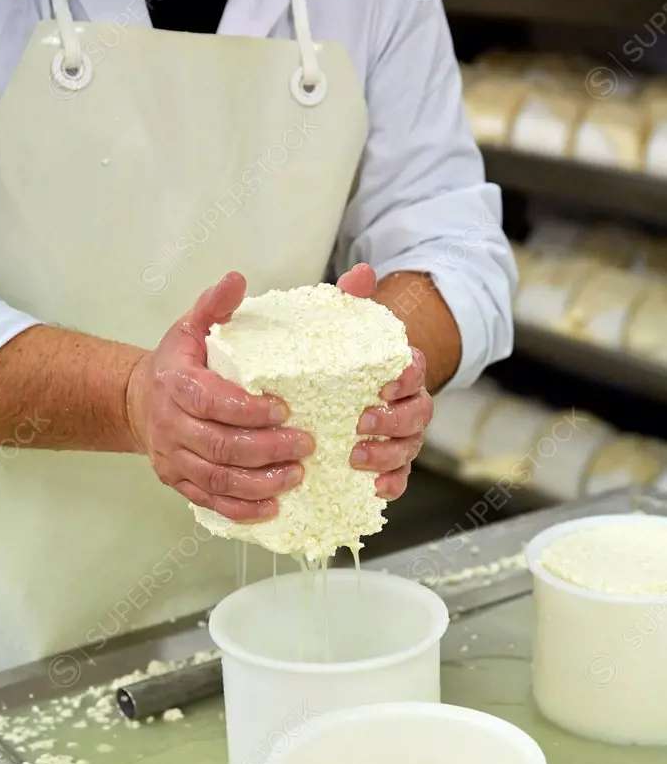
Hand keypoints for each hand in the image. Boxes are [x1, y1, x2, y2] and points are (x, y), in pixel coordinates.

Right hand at [126, 272, 313, 521]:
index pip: (213, 402)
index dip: (249, 410)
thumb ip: (215, 307)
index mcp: (175, 384)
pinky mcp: (178, 482)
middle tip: (305, 445)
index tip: (285, 409)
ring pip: (218, 478)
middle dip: (267, 449)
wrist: (138, 401)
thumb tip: (236, 281)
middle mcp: (170, 425)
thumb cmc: (178, 364)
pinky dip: (242, 508)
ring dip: (260, 482)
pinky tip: (271, 507)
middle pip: (220, 446)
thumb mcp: (191, 327)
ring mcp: (173, 458)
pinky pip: (210, 501)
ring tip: (296, 476)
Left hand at [337, 264, 432, 500]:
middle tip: (361, 424)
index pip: (414, 370)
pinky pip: (401, 476)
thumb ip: (354, 302)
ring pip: (409, 446)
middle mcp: (409, 402)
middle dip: (393, 421)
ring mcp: (402, 434)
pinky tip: (376, 489)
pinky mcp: (391, 461)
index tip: (383, 384)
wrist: (351, 385)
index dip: (405, 378)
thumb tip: (360, 273)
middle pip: (417, 414)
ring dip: (388, 454)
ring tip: (357, 457)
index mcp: (401, 370)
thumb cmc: (348, 358)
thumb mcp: (347, 328)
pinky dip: (393, 484)